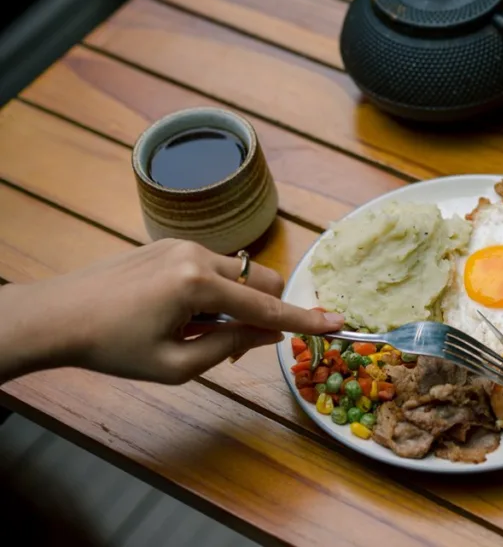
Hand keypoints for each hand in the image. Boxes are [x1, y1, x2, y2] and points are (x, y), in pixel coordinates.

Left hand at [0, 239, 343, 383]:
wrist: (57, 316)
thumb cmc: (113, 349)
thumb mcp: (175, 366)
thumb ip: (230, 346)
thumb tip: (271, 334)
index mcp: (198, 285)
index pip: (265, 308)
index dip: (303, 320)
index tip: (338, 323)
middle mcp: (199, 254)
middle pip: (261, 281)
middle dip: (262, 312)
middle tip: (231, 347)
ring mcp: (184, 244)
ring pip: (239, 273)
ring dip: (236, 303)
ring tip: (194, 331)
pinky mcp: (171, 243)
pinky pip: (215, 266)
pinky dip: (216, 291)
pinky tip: (180, 313)